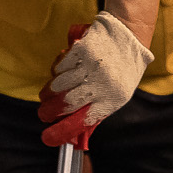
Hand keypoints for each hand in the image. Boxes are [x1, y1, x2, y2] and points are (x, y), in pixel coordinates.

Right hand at [37, 12, 151, 148]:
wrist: (129, 34)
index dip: (63, 131)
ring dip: (50, 92)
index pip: (83, 121)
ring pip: (59, 85)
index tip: (48, 138)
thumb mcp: (118, 94)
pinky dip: (57, 72)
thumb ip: (98, 109)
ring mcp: (91, 66)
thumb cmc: (123, 69)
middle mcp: (102, 83)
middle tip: (43, 114)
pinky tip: (61, 73)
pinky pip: (60, 67)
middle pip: (67, 103)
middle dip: (49, 112)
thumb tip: (73, 128)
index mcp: (113, 99)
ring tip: (48, 95)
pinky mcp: (81, 51)